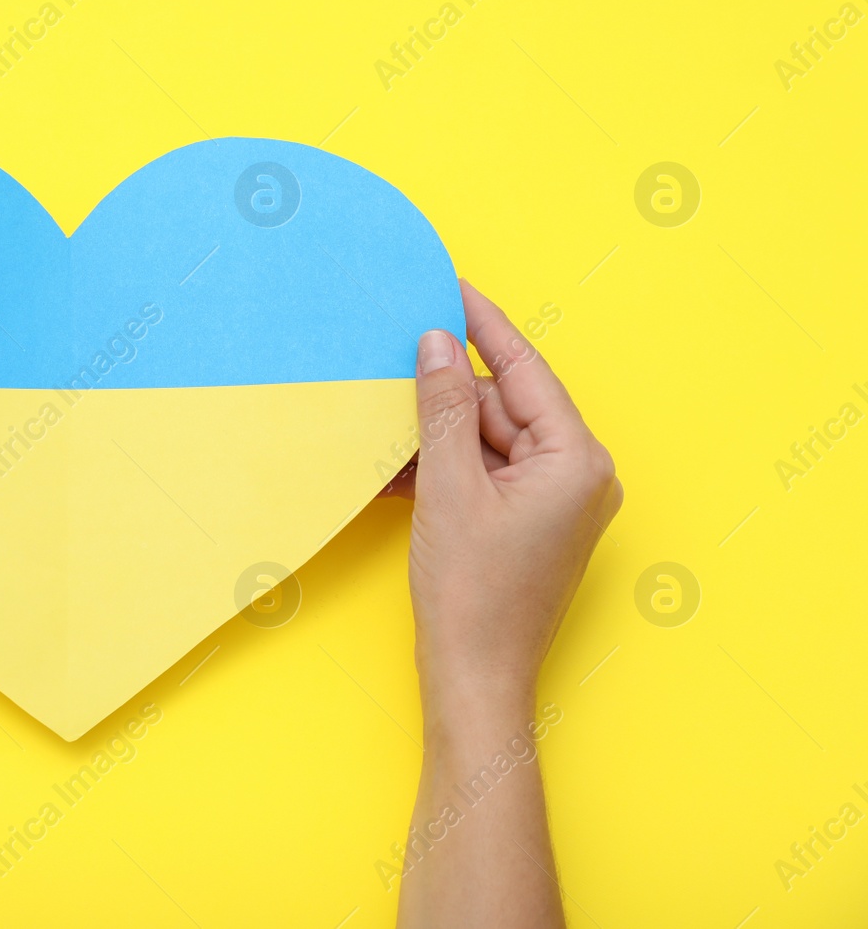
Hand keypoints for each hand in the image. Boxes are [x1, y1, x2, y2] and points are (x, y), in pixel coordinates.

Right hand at [405, 280, 621, 711]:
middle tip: (395, 351)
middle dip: (448, 387)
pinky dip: (443, 466)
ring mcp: (554, 502)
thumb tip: (436, 344)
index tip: (449, 284)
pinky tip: (397, 460)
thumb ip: (445, 407)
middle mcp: (577, 475)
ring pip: (488, 439)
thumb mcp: (448, 486)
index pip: (524, 369)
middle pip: (504, 404)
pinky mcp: (527, 523)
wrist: (474, 679)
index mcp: (577, 459)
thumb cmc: (472, 594)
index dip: (481, 324)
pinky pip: (482, 473)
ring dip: (437, 430)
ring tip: (385, 410)